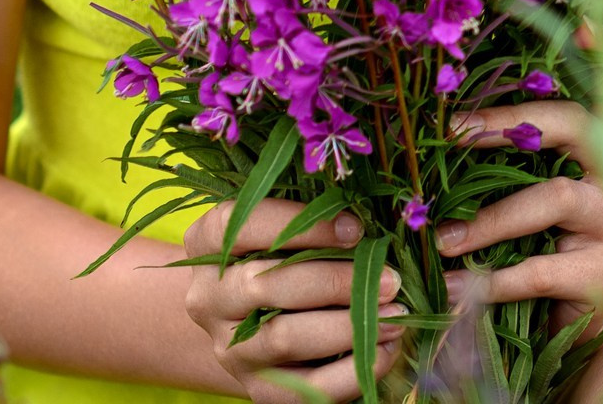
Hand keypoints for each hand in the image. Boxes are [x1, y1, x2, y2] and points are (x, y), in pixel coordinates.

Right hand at [182, 199, 407, 402]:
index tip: (355, 229)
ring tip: (395, 315)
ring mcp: (230, 348)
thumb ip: (314, 216)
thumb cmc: (279, 256)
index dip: (301, 227)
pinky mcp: (259, 389)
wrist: (250, 323)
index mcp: (206, 241)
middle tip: (388, 280)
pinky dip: (352, 370)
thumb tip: (371, 221)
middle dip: (335, 281)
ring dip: (348, 326)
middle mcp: (208, 297)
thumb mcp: (282, 227)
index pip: (240, 226)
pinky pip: (305, 387)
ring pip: (284, 337)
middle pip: (264, 286)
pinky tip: (385, 349)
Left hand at [435, 103, 602, 334]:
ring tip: (442, 241)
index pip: (564, 115)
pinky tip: (456, 289)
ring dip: (490, 220)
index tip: (454, 124)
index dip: (512, 113)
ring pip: (556, 198)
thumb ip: (511, 176)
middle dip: (506, 132)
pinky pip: (540, 271)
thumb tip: (440, 155)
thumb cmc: (556, 245)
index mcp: (602, 152)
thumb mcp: (538, 203)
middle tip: (450, 147)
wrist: (597, 312)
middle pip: (574, 133)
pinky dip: (492, 281)